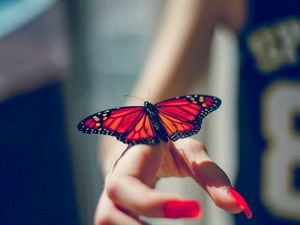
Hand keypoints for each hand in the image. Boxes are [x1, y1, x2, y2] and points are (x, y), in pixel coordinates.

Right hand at [94, 138, 251, 224]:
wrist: (140, 147)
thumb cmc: (167, 148)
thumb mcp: (190, 153)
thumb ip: (212, 176)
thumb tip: (240, 207)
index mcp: (129, 164)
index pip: (125, 186)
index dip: (152, 203)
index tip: (195, 208)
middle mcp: (113, 187)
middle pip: (106, 216)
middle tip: (189, 215)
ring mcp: (110, 202)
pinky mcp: (115, 213)